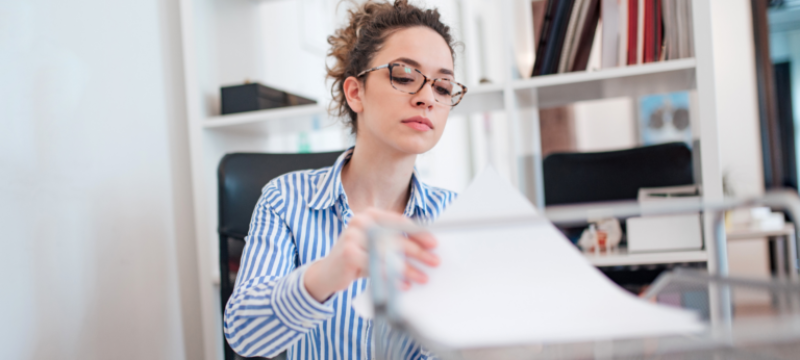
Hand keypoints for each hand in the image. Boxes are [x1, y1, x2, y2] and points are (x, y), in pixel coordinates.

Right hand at [303, 208, 439, 302]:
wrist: (327, 273)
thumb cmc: (357, 258)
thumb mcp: (376, 246)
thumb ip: (395, 242)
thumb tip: (425, 249)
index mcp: (370, 215)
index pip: (399, 222)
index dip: (418, 232)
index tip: (434, 243)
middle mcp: (361, 221)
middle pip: (396, 237)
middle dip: (418, 252)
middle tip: (434, 261)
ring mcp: (352, 235)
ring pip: (388, 253)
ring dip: (408, 268)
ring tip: (422, 277)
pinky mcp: (348, 252)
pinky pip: (376, 266)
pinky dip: (392, 277)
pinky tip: (404, 285)